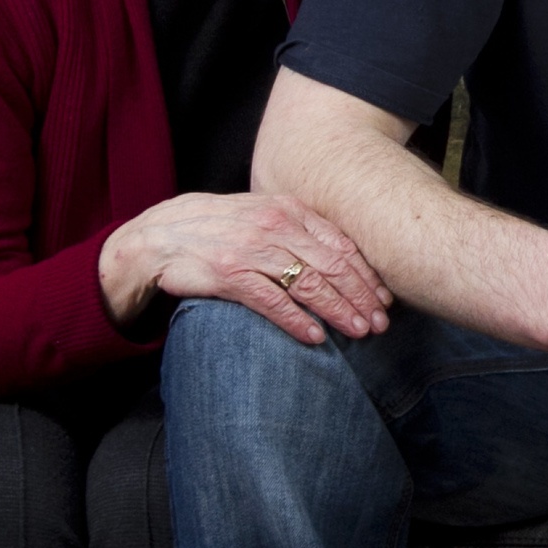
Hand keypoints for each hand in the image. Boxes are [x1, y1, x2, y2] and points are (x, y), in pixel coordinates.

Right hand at [99, 191, 392, 342]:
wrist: (161, 235)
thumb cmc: (219, 228)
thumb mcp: (262, 216)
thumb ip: (300, 231)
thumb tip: (342, 257)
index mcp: (288, 211)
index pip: (340, 244)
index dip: (367, 274)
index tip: (386, 298)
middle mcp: (275, 227)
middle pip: (332, 266)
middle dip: (362, 296)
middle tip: (382, 322)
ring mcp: (253, 250)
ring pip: (309, 284)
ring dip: (339, 311)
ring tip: (360, 331)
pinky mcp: (231, 274)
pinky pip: (272, 301)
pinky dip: (297, 320)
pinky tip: (315, 337)